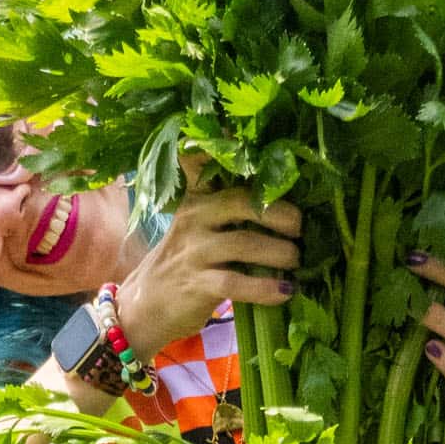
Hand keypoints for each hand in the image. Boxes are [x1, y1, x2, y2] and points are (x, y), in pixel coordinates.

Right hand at [118, 160, 300, 360]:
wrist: (144, 307)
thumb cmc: (184, 264)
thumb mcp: (198, 229)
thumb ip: (230, 211)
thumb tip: (288, 206)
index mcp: (197, 199)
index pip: (204, 162)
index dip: (225, 144)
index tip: (249, 136)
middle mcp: (194, 218)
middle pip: (241, 202)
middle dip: (280, 213)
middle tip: (300, 228)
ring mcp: (193, 251)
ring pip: (244, 243)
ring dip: (280, 253)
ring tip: (296, 261)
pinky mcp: (196, 283)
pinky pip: (236, 282)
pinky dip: (265, 288)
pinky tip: (285, 291)